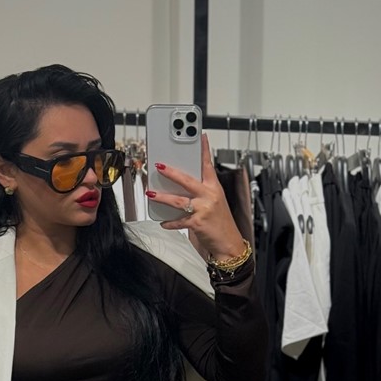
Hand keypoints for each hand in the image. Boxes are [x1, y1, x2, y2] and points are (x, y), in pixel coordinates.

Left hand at [147, 133, 244, 262]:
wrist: (229, 243)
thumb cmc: (221, 222)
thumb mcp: (215, 201)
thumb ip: (201, 191)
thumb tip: (182, 184)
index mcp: (214, 188)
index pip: (208, 165)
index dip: (204, 150)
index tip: (200, 137)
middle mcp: (209, 196)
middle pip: (187, 180)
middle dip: (172, 172)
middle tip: (160, 165)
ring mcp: (203, 209)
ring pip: (178, 200)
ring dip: (162, 197)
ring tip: (151, 193)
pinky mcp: (197, 223)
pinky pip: (179, 221)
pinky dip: (169, 222)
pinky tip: (163, 222)